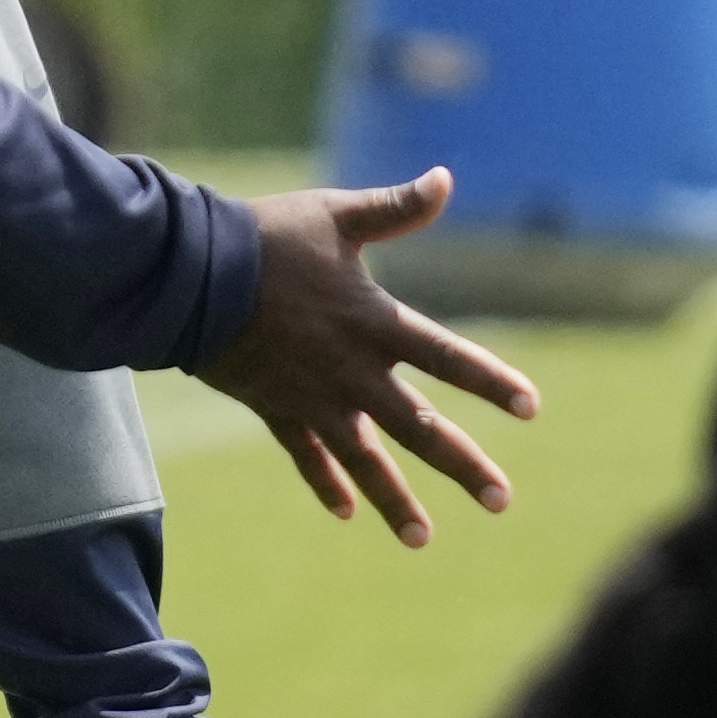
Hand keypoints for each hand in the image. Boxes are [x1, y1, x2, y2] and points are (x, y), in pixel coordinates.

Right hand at [192, 172, 543, 546]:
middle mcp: (350, 370)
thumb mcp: (334, 216)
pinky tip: (345, 510)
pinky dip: (324, 480)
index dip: (489, 380)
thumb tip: (446, 178)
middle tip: (500, 501)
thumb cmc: (263, 236)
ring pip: (362, 459)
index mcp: (373, 322)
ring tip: (423, 538)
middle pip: (418, 427)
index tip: (531, 407)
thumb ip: (395, 208)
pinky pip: (304, 453)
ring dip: (393, 500)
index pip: (446, 357)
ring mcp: (312, 396)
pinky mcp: (274, 406)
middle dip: (461, 464)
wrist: (185, 272)